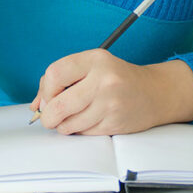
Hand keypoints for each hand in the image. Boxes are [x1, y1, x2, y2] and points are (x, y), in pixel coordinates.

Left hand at [30, 49, 192, 135]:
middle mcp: (104, 79)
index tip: (47, 97)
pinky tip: (89, 121)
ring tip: (73, 117)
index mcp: (95, 59)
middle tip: (50, 117)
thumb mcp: (91, 67)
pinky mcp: (115, 123)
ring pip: (69, 123)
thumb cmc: (117, 78)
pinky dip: (80, 131)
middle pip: (58, 104)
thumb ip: (62, 80)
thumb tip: (37, 104)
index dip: (45, 90)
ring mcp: (110, 103)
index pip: (55, 74)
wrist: (155, 93)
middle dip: (49, 115)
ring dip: (64, 125)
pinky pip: (84, 133)